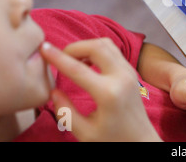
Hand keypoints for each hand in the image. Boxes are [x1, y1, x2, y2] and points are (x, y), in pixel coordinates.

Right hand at [41, 38, 160, 141]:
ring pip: (106, 44)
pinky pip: (113, 50)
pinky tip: (87, 62)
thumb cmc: (113, 140)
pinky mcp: (132, 71)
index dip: (58, 57)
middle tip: (59, 57)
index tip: (44, 48)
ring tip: (72, 60)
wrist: (141, 141)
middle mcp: (121, 77)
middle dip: (74, 47)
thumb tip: (54, 91)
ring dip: (87, 46)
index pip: (78, 69)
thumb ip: (65, 111)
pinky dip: (97, 50)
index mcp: (108, 93)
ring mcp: (129, 71)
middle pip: (96, 46)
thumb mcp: (84, 133)